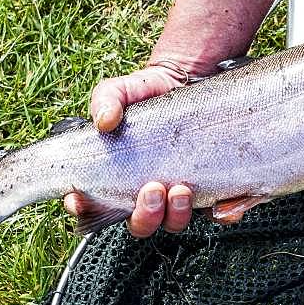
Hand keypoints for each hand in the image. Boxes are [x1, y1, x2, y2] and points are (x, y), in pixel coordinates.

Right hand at [63, 57, 222, 236]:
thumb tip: (105, 121)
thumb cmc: (148, 92)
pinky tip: (221, 204)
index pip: (95, 205)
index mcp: (118, 177)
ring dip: (176, 215)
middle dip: (144, 216)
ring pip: (174, 222)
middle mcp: (147, 192)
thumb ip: (106, 100)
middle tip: (152, 190)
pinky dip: (222, 213)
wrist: (190, 80)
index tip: (81, 200)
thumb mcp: (122, 90)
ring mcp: (178, 194)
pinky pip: (217, 213)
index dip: (85, 209)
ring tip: (181, 189)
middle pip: (141, 224)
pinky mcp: (211, 189)